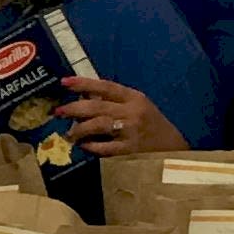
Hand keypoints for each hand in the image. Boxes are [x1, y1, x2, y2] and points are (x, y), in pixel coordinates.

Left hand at [59, 77, 184, 160]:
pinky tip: (84, 146)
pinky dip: (90, 146)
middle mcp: (132, 112)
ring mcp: (130, 132)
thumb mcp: (139, 107)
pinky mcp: (129, 151)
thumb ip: (116, 101)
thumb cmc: (153, 127)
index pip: (105, 86)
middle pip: (96, 106)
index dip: (83, 83)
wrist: (175, 151)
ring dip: (79, 129)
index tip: (64, 82)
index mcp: (135, 98)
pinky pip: (104, 147)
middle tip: (58, 111)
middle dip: (73, 108)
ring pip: (97, 125)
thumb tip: (85, 97)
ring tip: (70, 133)